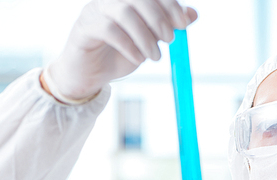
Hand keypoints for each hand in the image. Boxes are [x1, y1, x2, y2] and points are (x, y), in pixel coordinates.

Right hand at [45, 0, 196, 101]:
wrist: (89, 74)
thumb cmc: (119, 55)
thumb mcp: (149, 41)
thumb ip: (167, 26)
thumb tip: (192, 14)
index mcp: (127, 0)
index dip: (170, 4)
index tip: (183, 24)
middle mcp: (111, 0)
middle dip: (159, 19)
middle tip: (170, 41)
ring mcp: (95, 11)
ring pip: (125, 13)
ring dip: (145, 37)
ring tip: (155, 56)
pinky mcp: (85, 28)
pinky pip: (109, 30)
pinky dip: (128, 46)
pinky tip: (137, 59)